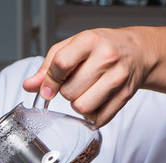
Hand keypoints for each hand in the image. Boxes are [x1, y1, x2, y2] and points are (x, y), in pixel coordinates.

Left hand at [23, 27, 153, 126]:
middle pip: (69, 91)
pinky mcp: (125, 96)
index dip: (49, 81)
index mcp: (90, 41)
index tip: (48, 88)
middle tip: (75, 83)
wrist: (137, 51)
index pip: (61, 65)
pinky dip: (91, 115)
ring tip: (84, 92)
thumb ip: (47, 67)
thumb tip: (29, 85)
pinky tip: (95, 101)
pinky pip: (97, 118)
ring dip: (77, 104)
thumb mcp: (71, 47)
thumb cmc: (100, 48)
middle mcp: (107, 57)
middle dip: (66, 92)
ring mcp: (118, 77)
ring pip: (82, 107)